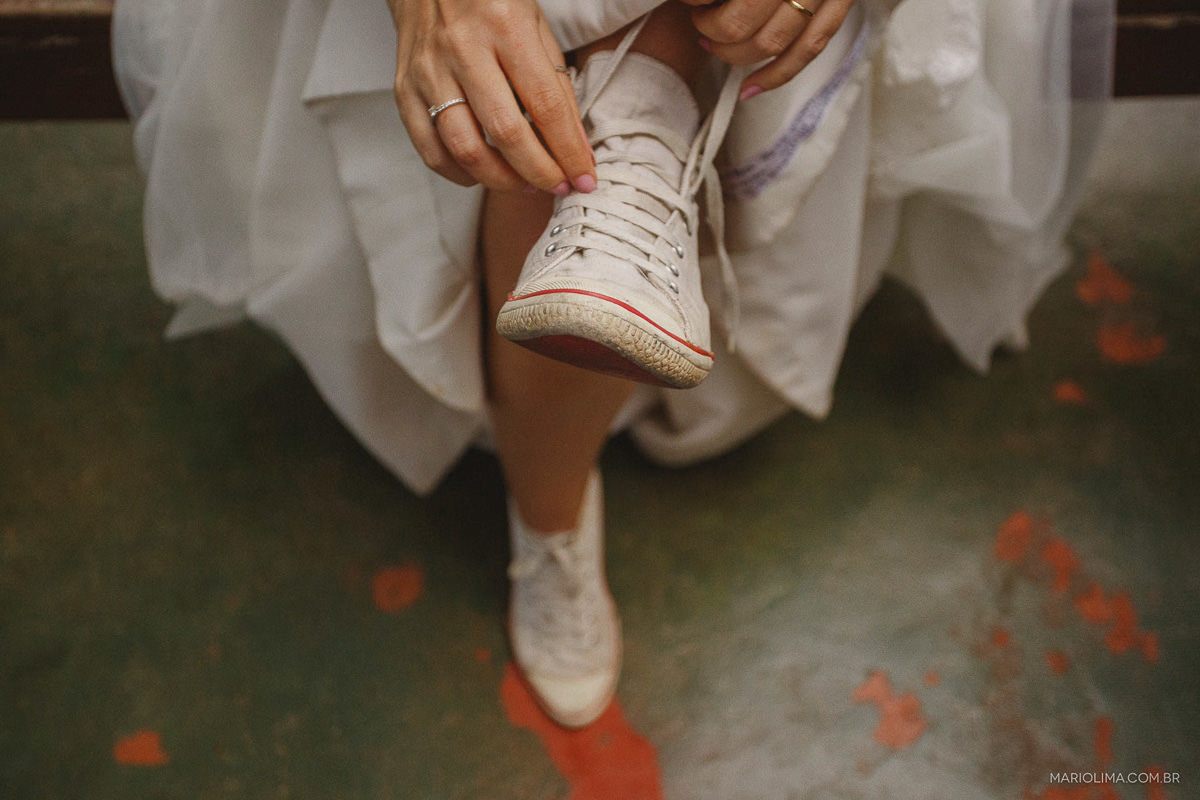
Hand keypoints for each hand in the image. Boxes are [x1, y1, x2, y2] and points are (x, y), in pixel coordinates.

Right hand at [390, 0, 595, 192]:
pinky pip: (431, 150)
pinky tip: (483, 174)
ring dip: (501, 179)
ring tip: (524, 183)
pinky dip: (460, 173)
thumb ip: (557, 86)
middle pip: (505, 133)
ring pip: (465, 149)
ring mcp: (428, 72)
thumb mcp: (535, 27)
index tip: (584, 178)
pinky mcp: (405, 90)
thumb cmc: (488, 3)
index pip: (545, 105)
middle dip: (539, 172)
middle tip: (558, 186)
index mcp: (505, 25)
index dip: (568, 150)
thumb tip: (577, 148)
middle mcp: (463, 49)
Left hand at [681, 0, 856, 96]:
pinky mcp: (840, 1)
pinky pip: (809, 49)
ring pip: (772, 42)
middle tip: (700, 22)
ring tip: (714, 45)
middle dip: (711, 30)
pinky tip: (749, 88)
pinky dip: (775, 75)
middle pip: (740, 21)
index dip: (696, 3)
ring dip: (734, 54)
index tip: (690, 4)